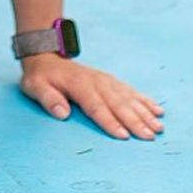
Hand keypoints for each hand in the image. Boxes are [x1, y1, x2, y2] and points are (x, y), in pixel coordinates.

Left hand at [19, 55, 163, 140]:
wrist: (46, 56)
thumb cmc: (40, 78)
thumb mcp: (34, 87)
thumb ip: (48, 99)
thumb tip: (62, 113)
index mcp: (78, 85)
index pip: (96, 106)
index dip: (110, 121)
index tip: (124, 136)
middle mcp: (96, 81)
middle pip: (117, 103)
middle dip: (135, 120)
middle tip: (150, 136)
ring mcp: (105, 80)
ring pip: (128, 97)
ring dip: (144, 112)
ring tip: (158, 127)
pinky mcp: (110, 81)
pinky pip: (130, 90)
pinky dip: (144, 100)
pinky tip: (157, 110)